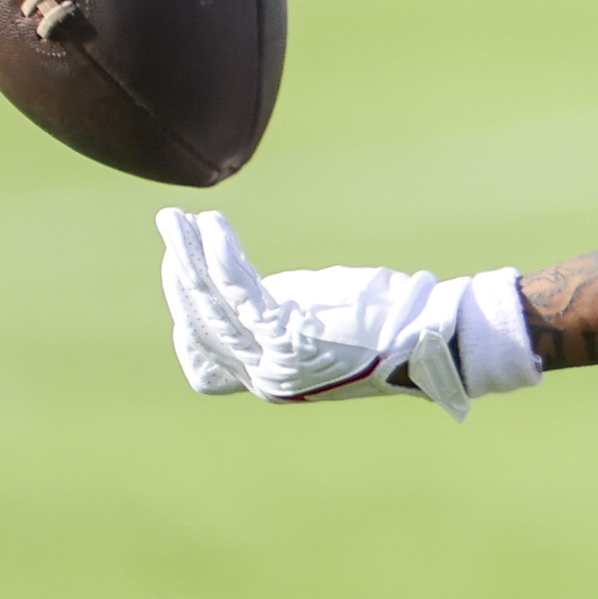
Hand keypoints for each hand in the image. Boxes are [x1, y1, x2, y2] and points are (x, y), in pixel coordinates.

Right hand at [154, 209, 538, 422]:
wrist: (426, 338)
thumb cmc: (383, 325)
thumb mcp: (316, 322)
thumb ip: (276, 311)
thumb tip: (244, 286)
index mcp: (272, 379)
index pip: (206, 363)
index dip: (189, 319)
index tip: (184, 275)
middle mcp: (264, 377)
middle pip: (202, 324)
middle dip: (181, 274)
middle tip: (171, 228)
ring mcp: (272, 359)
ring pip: (211, 302)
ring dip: (188, 255)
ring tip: (175, 219)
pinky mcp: (287, 332)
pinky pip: (236, 289)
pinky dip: (218, 254)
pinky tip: (210, 225)